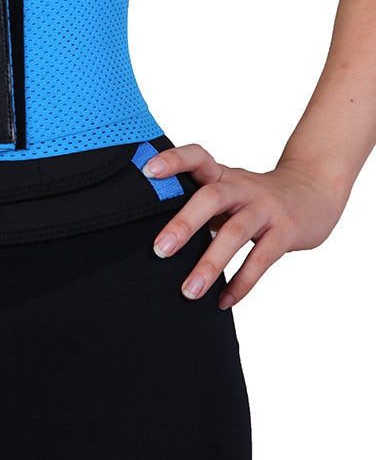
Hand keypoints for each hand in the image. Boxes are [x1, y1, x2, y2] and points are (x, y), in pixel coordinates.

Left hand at [145, 144, 345, 309]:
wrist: (313, 191)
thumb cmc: (253, 196)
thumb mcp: (225, 188)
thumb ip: (195, 199)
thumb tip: (149, 227)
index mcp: (221, 174)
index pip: (196, 157)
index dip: (173, 160)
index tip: (147, 171)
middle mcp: (241, 187)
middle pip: (211, 198)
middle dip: (184, 224)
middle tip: (159, 250)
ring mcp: (265, 208)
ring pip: (235, 233)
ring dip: (210, 264)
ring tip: (189, 291)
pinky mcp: (286, 231)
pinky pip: (261, 259)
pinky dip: (241, 283)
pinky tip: (223, 301)